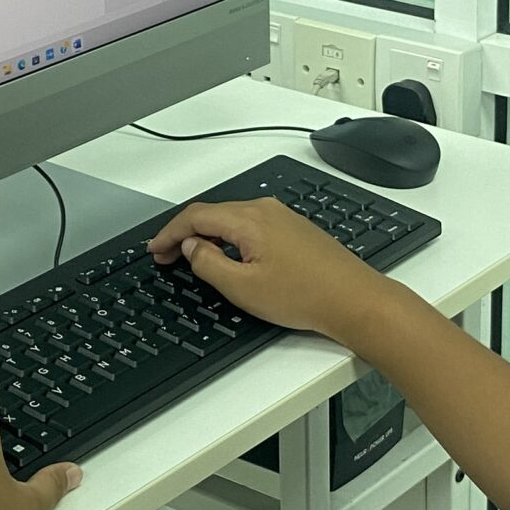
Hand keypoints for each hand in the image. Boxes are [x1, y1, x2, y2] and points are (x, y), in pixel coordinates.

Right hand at [147, 195, 387, 340]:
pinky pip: (252, 225)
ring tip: (193, 257)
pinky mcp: (295, 229)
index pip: (196, 216)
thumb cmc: (306, 295)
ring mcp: (283, 217)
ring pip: (232, 219)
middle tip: (167, 256)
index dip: (169, 233)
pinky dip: (230, 237)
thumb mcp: (243, 287)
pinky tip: (228, 255)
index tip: (156, 250)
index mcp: (249, 220)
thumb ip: (209, 264)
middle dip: (185, 233)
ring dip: (208, 235)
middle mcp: (266, 210)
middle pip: (213, 213)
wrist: (353, 299)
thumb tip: (192, 247)